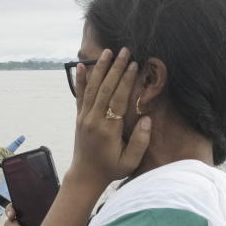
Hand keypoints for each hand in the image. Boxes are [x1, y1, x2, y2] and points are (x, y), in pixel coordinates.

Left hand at [70, 48, 150, 186]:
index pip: (118, 99)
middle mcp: (93, 119)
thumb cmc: (110, 169)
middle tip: (125, 50)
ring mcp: (84, 116)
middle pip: (105, 88)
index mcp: (107, 129)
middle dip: (116, 68)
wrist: (85, 175)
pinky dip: (80, 80)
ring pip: (92, 88)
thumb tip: (146, 118)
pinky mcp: (79, 116)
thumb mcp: (129, 161)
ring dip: (100, 68)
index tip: (135, 65)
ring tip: (107, 52)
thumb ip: (139, 142)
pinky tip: (81, 66)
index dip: (126, 81)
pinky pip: (80, 95)